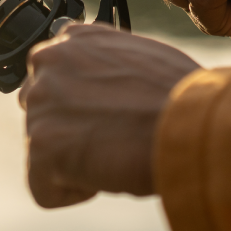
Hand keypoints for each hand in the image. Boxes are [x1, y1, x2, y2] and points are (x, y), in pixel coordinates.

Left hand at [19, 23, 200, 208]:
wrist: (189, 123)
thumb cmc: (180, 95)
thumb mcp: (139, 57)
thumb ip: (105, 63)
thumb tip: (97, 81)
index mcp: (75, 38)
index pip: (55, 77)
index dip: (82, 104)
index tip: (108, 112)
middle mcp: (50, 62)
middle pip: (42, 112)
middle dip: (70, 130)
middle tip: (113, 135)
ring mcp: (41, 102)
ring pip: (44, 150)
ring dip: (75, 160)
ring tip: (116, 151)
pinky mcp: (41, 144)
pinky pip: (44, 188)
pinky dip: (75, 192)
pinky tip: (107, 173)